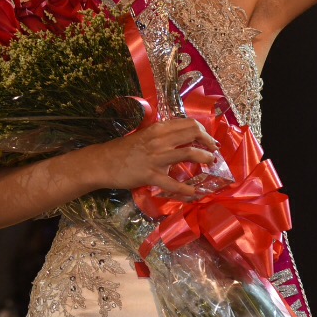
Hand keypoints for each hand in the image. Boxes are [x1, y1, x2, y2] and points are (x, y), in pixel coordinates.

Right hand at [96, 118, 217, 195]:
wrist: (103, 162)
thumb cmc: (123, 149)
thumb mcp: (145, 136)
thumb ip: (162, 136)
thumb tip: (181, 138)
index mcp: (158, 129)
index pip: (188, 123)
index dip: (203, 131)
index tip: (208, 139)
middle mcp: (160, 140)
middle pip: (193, 133)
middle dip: (208, 142)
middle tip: (213, 150)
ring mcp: (156, 158)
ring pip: (188, 153)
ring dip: (205, 158)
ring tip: (211, 163)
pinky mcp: (151, 175)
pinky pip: (173, 184)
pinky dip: (187, 190)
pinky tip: (195, 193)